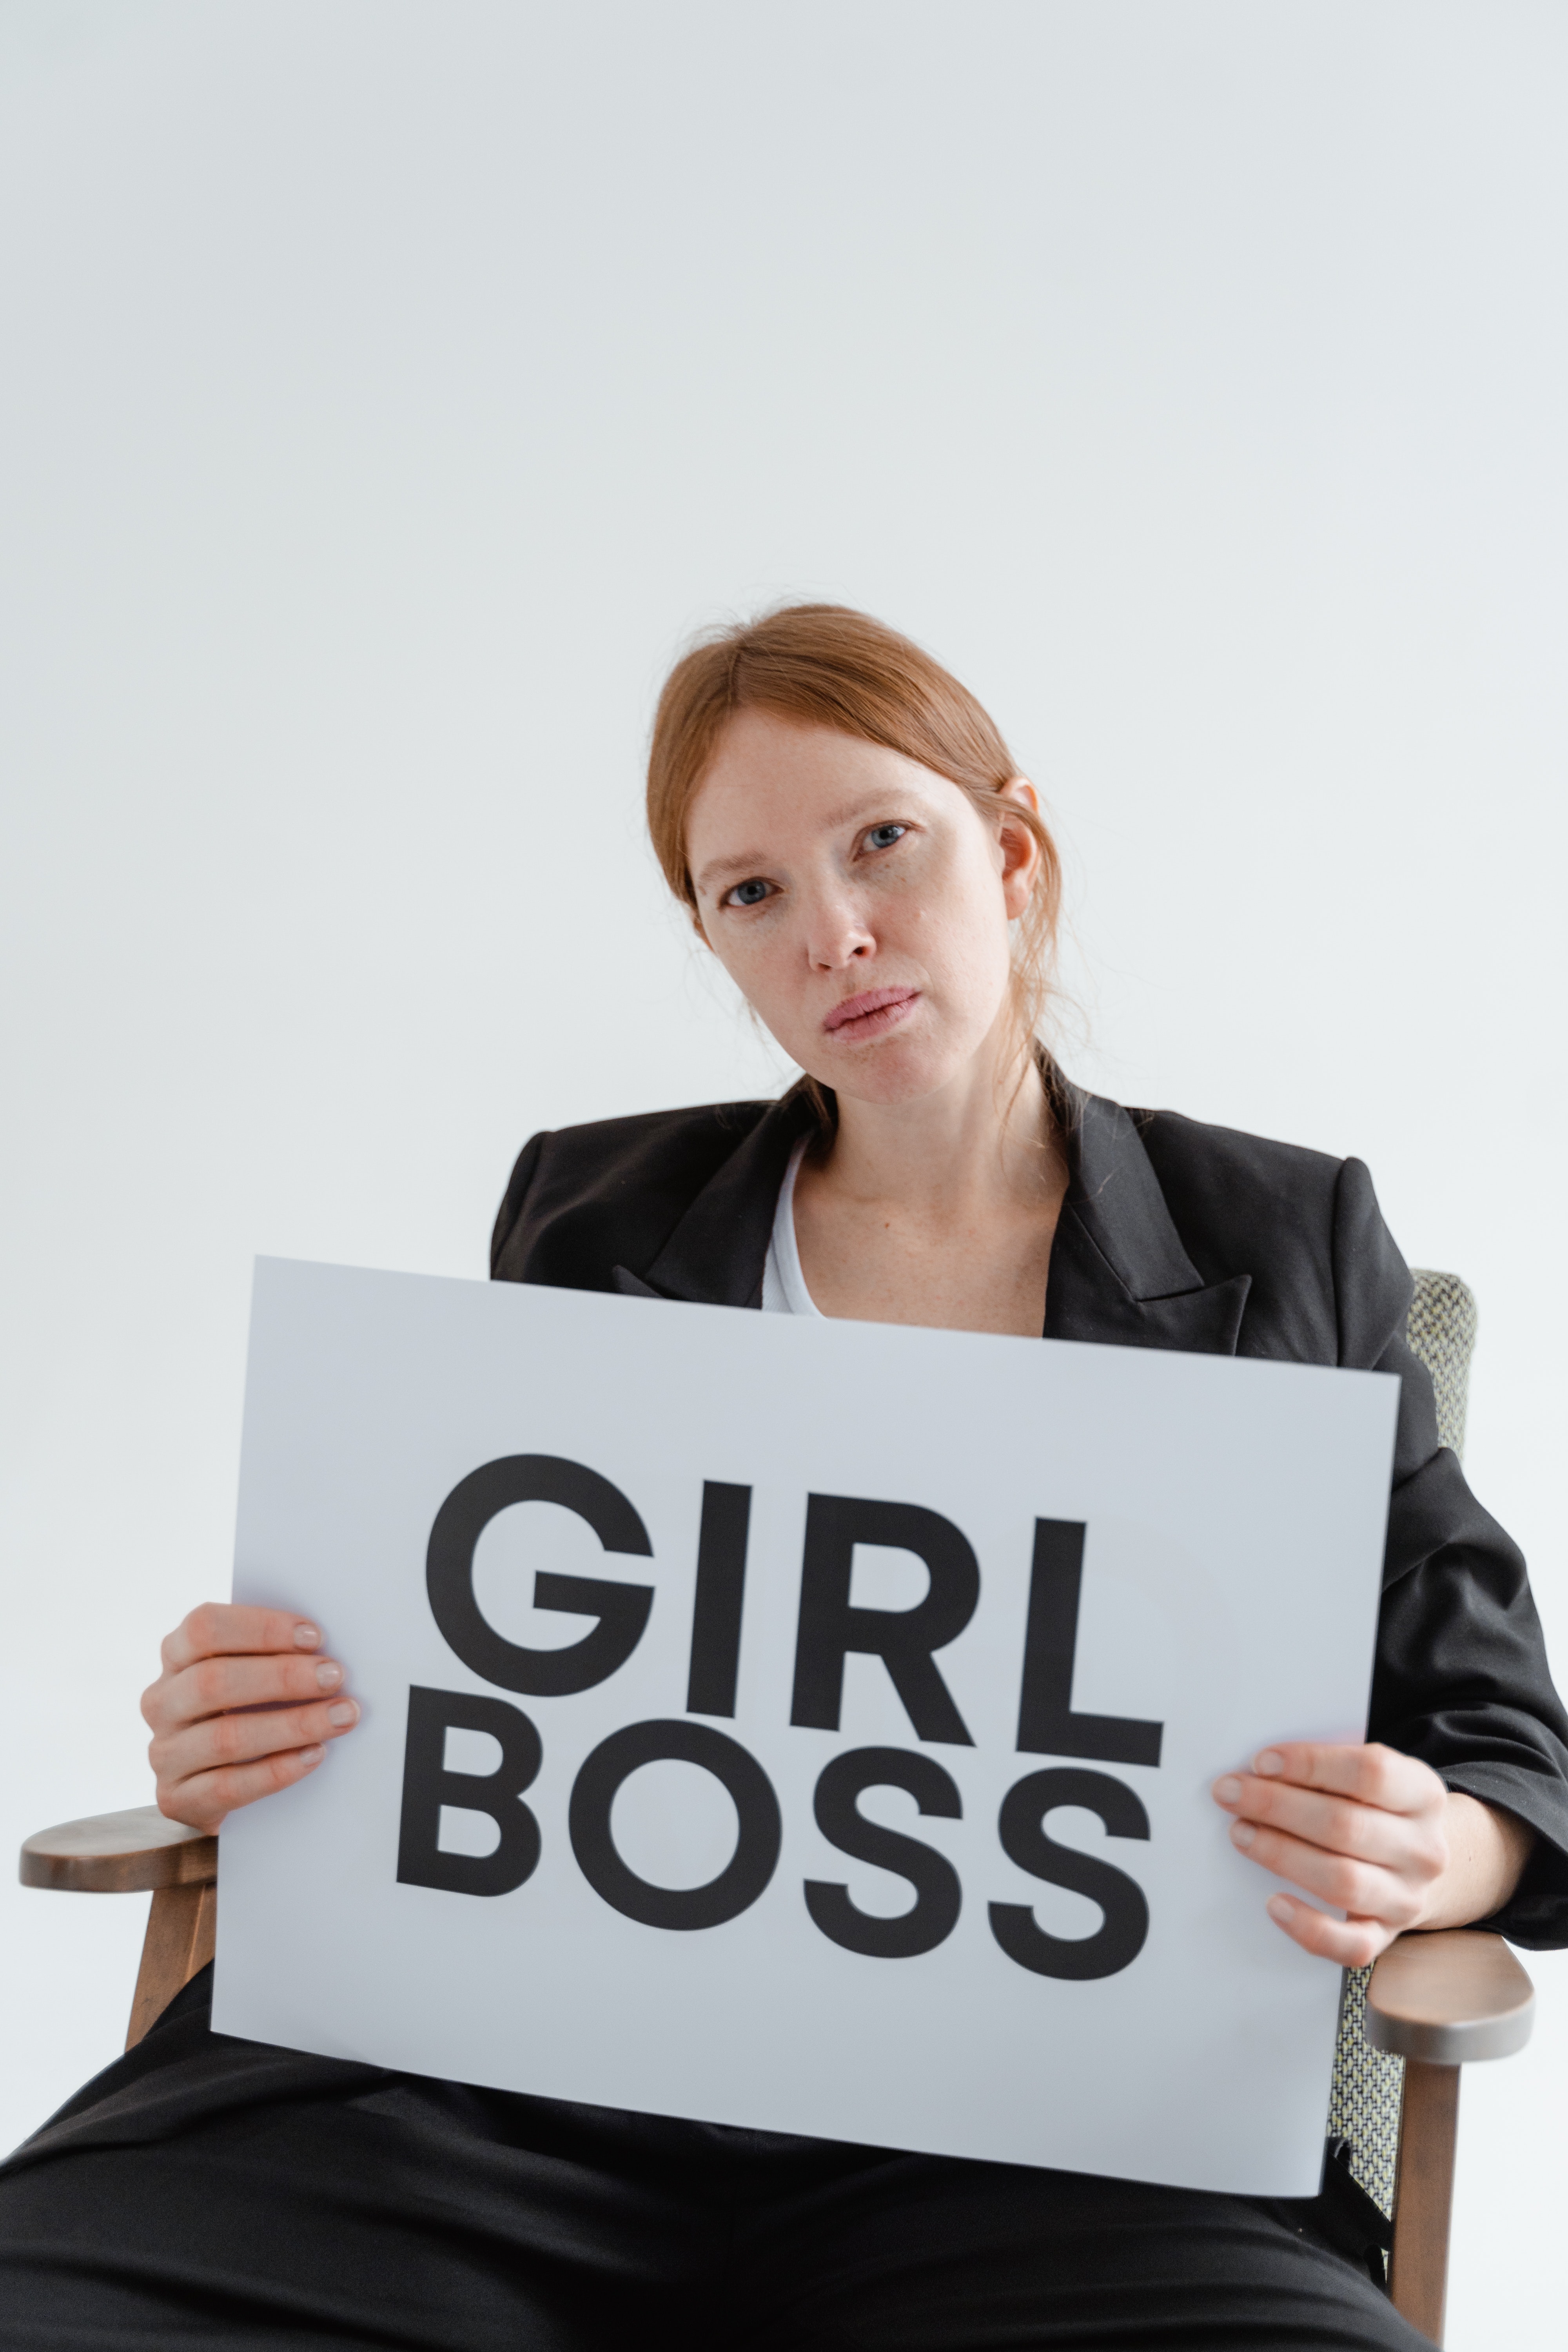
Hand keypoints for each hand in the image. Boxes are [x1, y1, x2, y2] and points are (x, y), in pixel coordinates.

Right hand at [142, 1604, 360, 1832]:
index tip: (315, 1637)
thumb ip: (270, 1656)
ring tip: (341, 1717)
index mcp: (175, 1656)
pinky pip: (228, 1786)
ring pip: (224, 1737)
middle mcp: (162, 1701)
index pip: (204, 1627)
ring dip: (292, 1725)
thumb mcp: (248, 1675)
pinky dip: (277, 1770)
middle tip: (334, 1677)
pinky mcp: (176, 1798)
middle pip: (213, 1681)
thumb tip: (326, 1650)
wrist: (214, 1785)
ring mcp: (164, 1753)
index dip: (261, 1628)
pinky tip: (315, 1755)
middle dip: (282, 1677)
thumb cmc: (245, 1710)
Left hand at [1210, 1741, 1526, 1967]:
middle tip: (1230, 1793)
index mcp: (1423, 1793)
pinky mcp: (1386, 1936)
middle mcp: (1423, 1849)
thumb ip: (1327, 1768)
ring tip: (1241, 1833)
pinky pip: (1350, 1945)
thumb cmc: (1375, 1807)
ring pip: (1342, 1881)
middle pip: (1345, 1826)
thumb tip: (1260, 1770)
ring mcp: (1407, 1898)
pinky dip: (1308, 1927)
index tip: (1261, 1761)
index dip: (1311, 1765)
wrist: (1415, 1861)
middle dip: (1277, 1806)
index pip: (1371, 1772)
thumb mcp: (1369, 1776)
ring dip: (1281, 1854)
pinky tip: (1273, 1904)